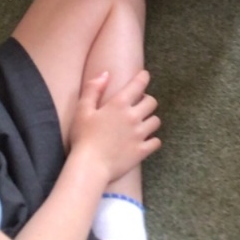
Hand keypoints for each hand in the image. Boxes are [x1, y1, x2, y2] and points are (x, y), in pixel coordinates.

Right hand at [69, 68, 160, 183]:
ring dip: (150, 120)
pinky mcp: (142, 151)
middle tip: (138, 105)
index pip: (138, 85)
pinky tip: (145, 140)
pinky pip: (156, 142)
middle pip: (152, 102)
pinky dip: (152, 140)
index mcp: (119, 104)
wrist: (90, 166)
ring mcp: (140, 134)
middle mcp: (133, 117)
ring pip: (156, 121)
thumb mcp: (82, 110)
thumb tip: (106, 74)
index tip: (144, 76)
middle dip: (146, 101)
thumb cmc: (83, 137)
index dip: (143, 78)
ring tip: (141, 123)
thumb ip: (93, 89)